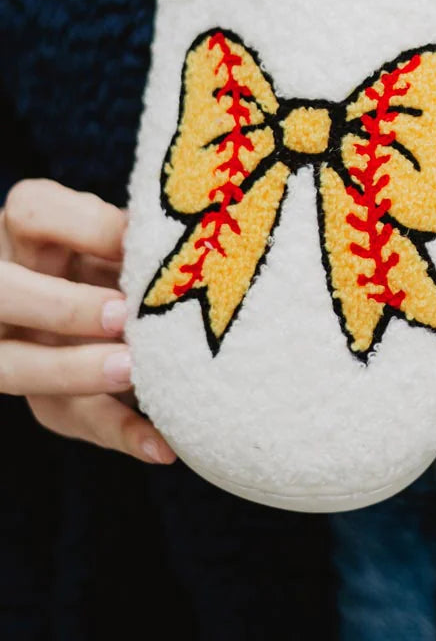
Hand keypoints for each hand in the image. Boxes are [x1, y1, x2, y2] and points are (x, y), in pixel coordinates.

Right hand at [0, 179, 174, 462]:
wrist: (103, 294)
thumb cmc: (126, 247)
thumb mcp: (124, 230)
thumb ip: (140, 235)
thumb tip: (195, 240)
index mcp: (28, 229)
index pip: (34, 211)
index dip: (88, 227)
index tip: (138, 242)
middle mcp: (5, 286)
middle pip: (3, 295)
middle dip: (61, 307)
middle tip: (122, 316)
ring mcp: (14, 345)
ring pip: (17, 368)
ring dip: (75, 373)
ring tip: (132, 373)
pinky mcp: (43, 394)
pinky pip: (69, 418)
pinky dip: (120, 432)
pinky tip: (162, 446)